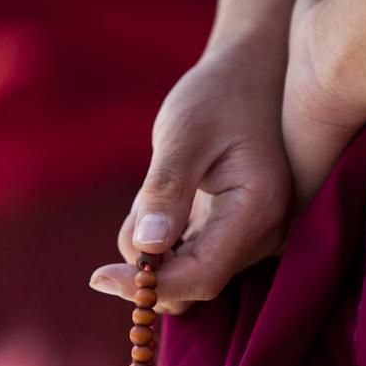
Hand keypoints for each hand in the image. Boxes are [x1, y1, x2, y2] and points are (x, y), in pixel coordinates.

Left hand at [90, 37, 291, 313]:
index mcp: (258, 210)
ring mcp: (256, 239)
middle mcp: (266, 234)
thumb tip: (144, 247)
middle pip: (196, 283)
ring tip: (153, 193)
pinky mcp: (240, 237)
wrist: (250, 78)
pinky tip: (162, 204)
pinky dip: (165, 246)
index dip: (151, 287)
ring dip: (154, 253)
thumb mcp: (184, 133)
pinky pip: (194, 261)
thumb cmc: (217, 97)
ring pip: (190, 276)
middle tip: (130, 215)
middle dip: (149, 267)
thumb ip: (165, 190)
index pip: (202, 275)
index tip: (99, 277)